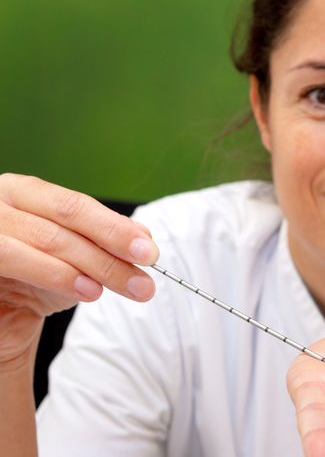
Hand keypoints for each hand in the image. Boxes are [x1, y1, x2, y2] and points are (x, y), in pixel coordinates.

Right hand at [0, 174, 158, 367]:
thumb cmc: (31, 280)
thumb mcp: (76, 261)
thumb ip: (104, 243)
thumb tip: (143, 236)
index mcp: (27, 193)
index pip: (76, 204)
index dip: (116, 227)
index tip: (150, 252)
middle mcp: (2, 201)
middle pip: (66, 216)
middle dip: (113, 244)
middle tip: (146, 272)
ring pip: (47, 237)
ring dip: (93, 263)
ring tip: (124, 286)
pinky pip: (14, 258)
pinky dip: (55, 274)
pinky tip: (88, 290)